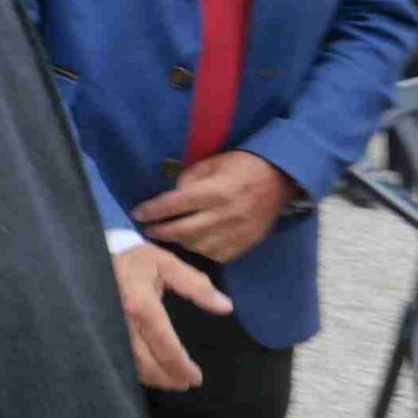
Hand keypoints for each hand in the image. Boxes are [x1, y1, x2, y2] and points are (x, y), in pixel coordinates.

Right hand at [112, 243, 234, 389]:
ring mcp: (107, 329)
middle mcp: (123, 323)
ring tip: (169, 381)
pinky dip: (135, 370)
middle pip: (147, 362)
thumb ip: (196, 286)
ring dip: (153, 377)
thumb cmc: (133, 259)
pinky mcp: (99, 331)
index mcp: (142, 306)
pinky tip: (147, 371)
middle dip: (168, 378)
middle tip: (185, 384)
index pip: (166, 347)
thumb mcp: (167, 264)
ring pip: (131, 364)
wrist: (90, 252)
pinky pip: (118, 358)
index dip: (182, 367)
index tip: (196, 378)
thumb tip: (225, 307)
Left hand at [132, 150, 298, 264]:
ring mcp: (236, 233)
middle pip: (182, 230)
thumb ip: (189, 179)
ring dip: (180, 242)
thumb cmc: (241, 166)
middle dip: (160, 231)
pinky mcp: (245, 244)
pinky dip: (201, 250)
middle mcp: (225, 215)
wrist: (279, 179)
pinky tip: (194, 242)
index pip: (175, 204)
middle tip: (148, 229)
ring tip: (169, 235)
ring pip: (198, 246)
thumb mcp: (212, 163)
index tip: (138, 213)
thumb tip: (171, 196)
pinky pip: (217, 255)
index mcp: (215, 191)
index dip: (153, 210)